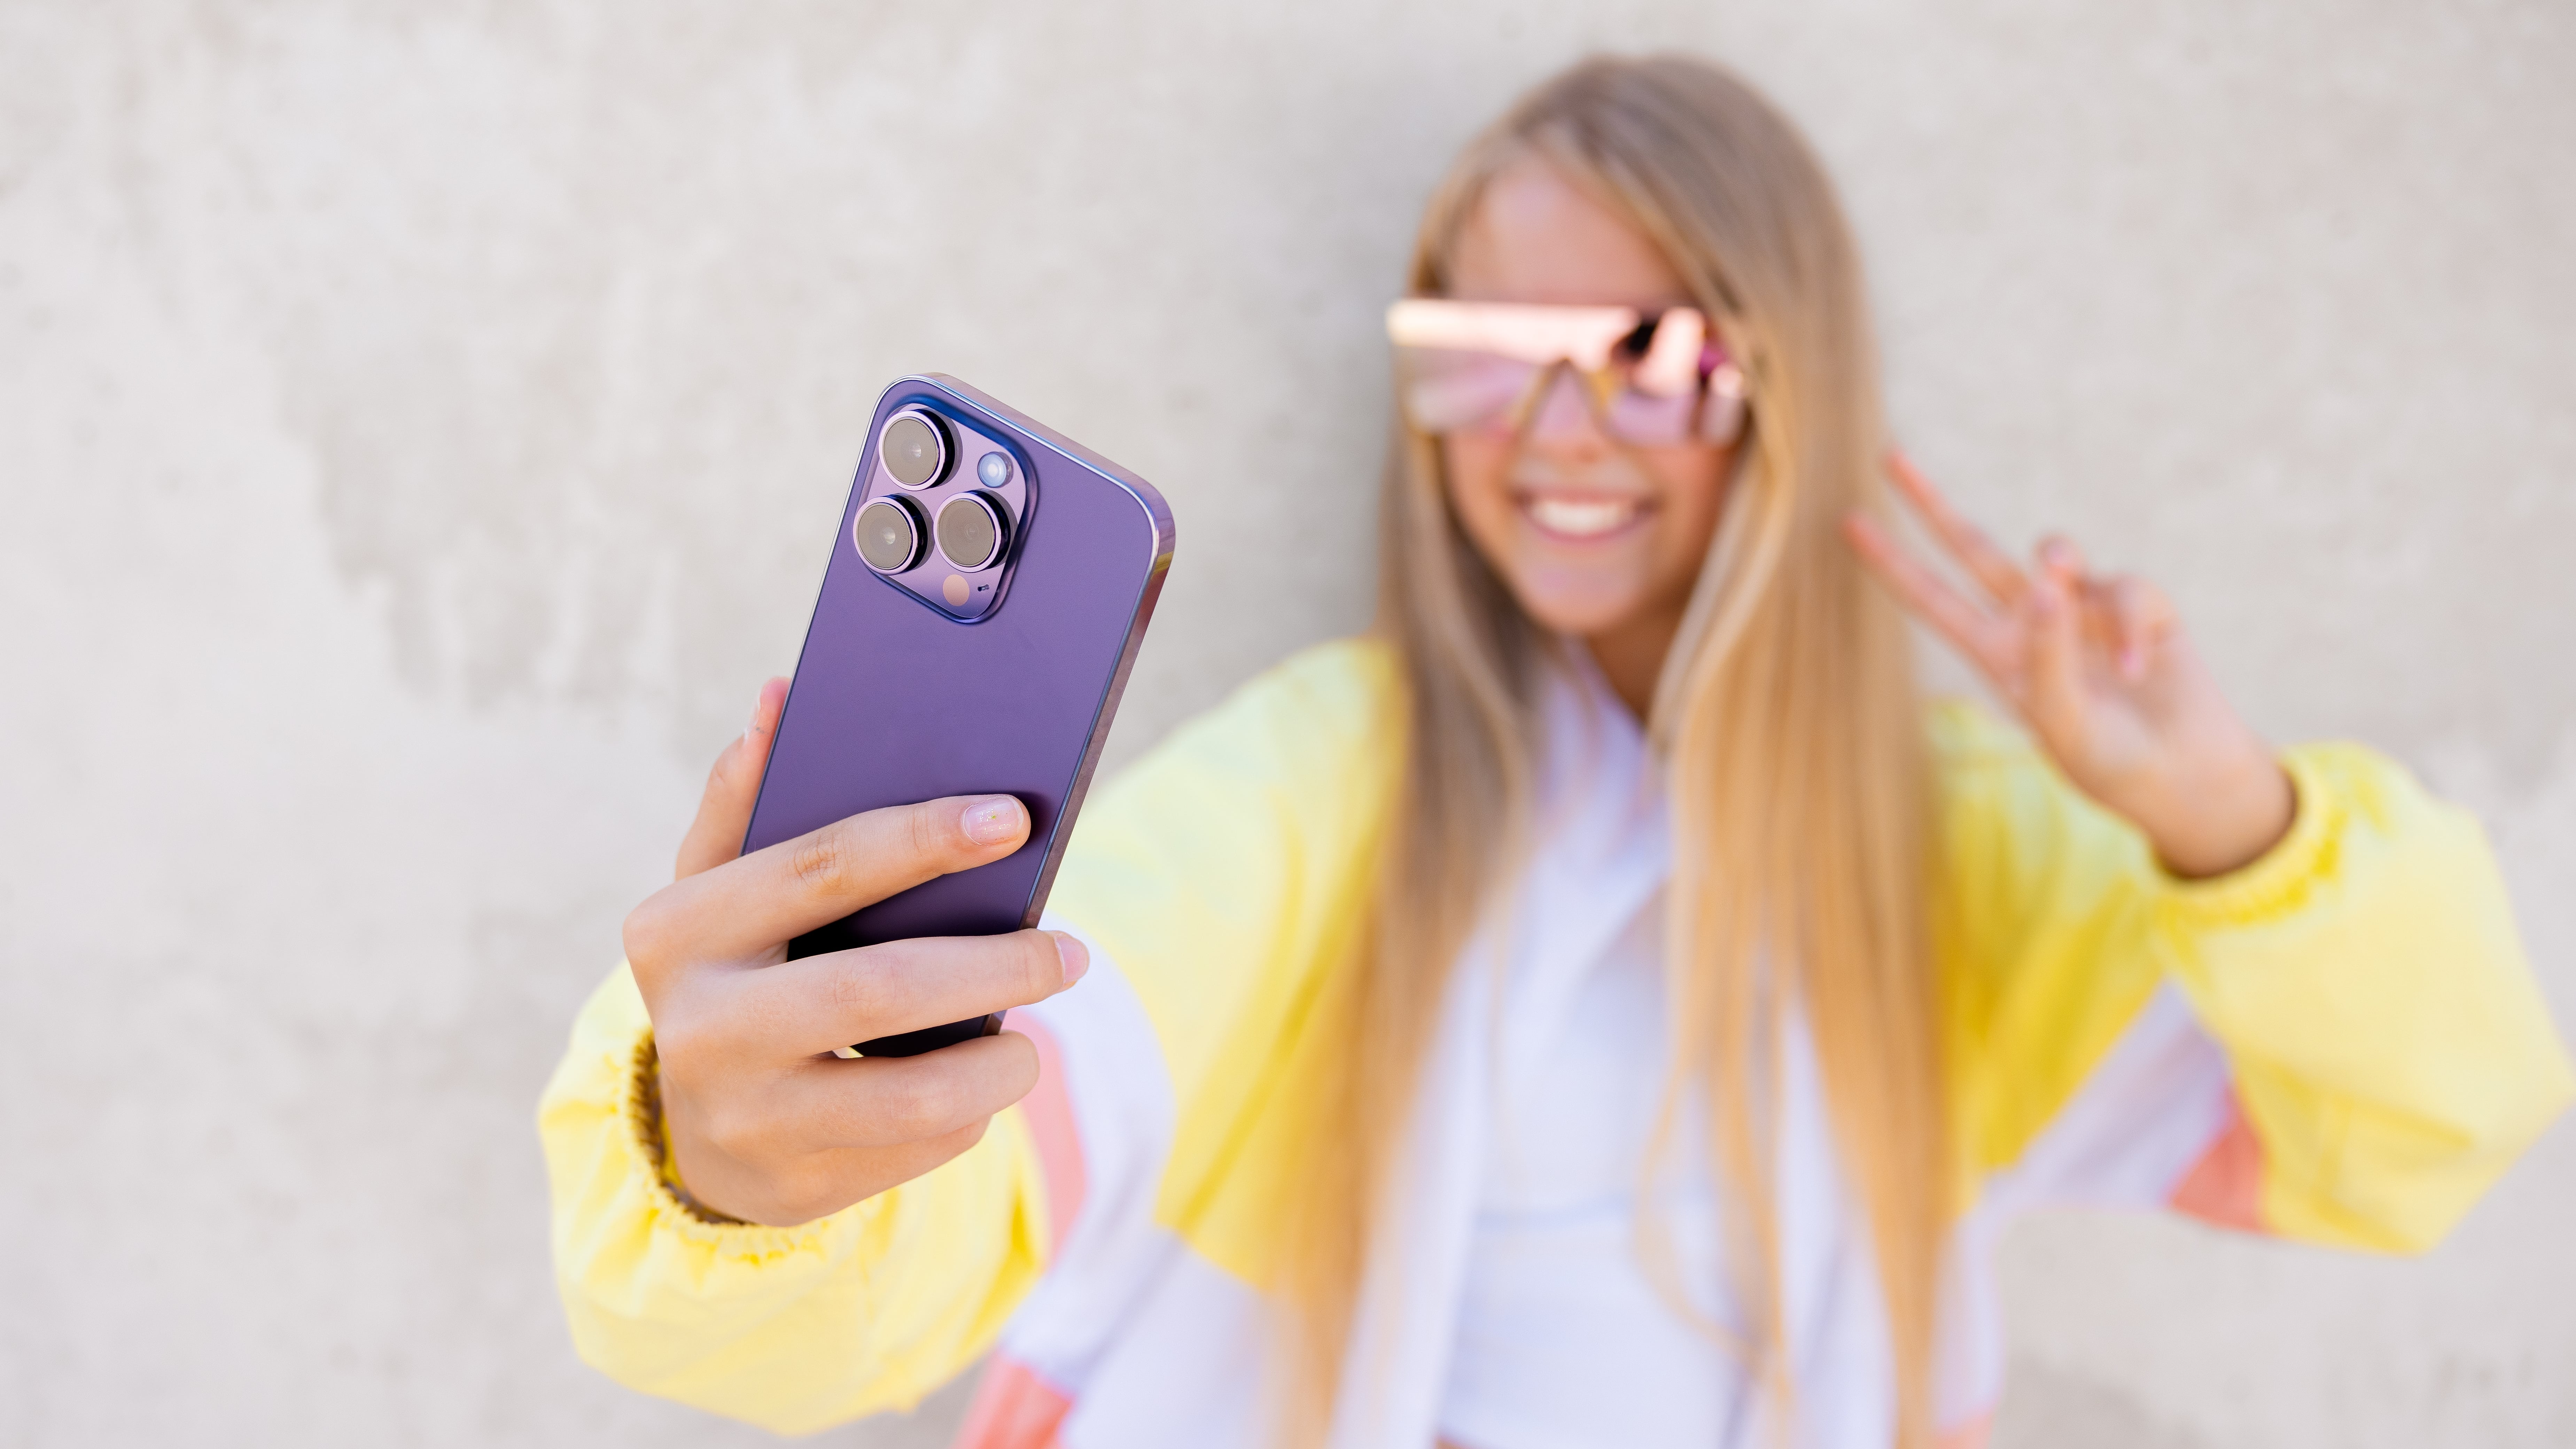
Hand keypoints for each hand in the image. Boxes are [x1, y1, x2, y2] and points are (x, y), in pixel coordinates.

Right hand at [623, 678, 1087, 1225]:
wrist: (700, 1130)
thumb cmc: (739, 974)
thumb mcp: (720, 889)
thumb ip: (749, 798)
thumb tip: (783, 700)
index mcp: (678, 932)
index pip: (821, 866)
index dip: (924, 839)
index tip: (1015, 818)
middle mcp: (699, 1029)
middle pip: (880, 987)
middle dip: (997, 965)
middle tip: (1071, 953)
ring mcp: (745, 1118)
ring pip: (915, 1092)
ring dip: (1002, 1061)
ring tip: (1034, 1037)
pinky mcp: (795, 1188)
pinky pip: (919, 1147)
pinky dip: (969, 1112)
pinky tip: (976, 1084)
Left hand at [1843, 454, 2293, 878]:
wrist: (2184, 777)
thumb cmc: (2111, 761)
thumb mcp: (2063, 722)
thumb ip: (2047, 656)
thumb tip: (2042, 583)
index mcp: (1998, 655)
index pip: (1933, 600)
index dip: (1892, 564)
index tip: (1847, 523)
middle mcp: (2032, 622)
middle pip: (1973, 550)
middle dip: (1933, 507)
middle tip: (1888, 459)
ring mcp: (2083, 607)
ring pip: (2054, 552)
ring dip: (2055, 558)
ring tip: (2058, 577)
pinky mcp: (2138, 606)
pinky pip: (2127, 591)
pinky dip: (2128, 628)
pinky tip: (2133, 668)